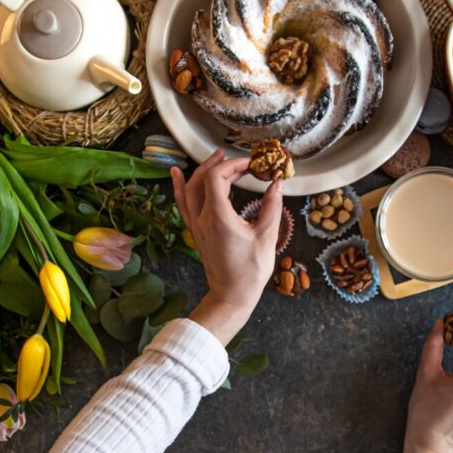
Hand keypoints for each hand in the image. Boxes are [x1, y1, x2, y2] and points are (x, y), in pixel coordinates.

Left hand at [171, 150, 282, 343]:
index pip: (216, 177)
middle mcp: (202, 218)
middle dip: (219, 164)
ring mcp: (196, 225)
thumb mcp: (266, 237)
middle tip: (238, 160)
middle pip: (201, 179)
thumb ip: (272, 207)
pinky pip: (183, 204)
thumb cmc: (250, 271)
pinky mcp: (196, 232)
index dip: (233, 165)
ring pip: (189, 189)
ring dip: (201, 170)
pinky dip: (180, 186)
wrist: (231, 295)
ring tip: (215, 157)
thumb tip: (276, 185)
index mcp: (218, 217)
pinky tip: (176, 174)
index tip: (251, 165)